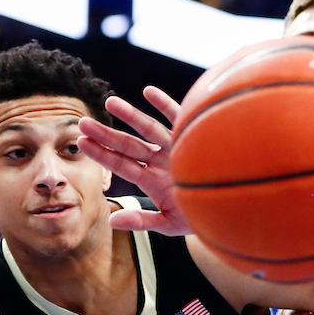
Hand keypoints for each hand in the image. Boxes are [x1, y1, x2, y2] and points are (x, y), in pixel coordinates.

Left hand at [77, 86, 190, 235]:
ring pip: (149, 129)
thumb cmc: (203, 217)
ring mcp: (175, 147)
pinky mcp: (193, 136)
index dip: (102, 154)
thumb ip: (142, 221)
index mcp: (153, 181)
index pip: (122, 165)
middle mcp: (160, 161)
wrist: (232, 208)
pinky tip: (147, 91)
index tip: (81, 142)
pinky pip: (177, 117)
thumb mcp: (170, 223)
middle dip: (106, 134)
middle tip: (82, 122)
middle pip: (128, 145)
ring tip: (109, 102)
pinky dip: (164, 104)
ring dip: (129, 115)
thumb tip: (111, 221)